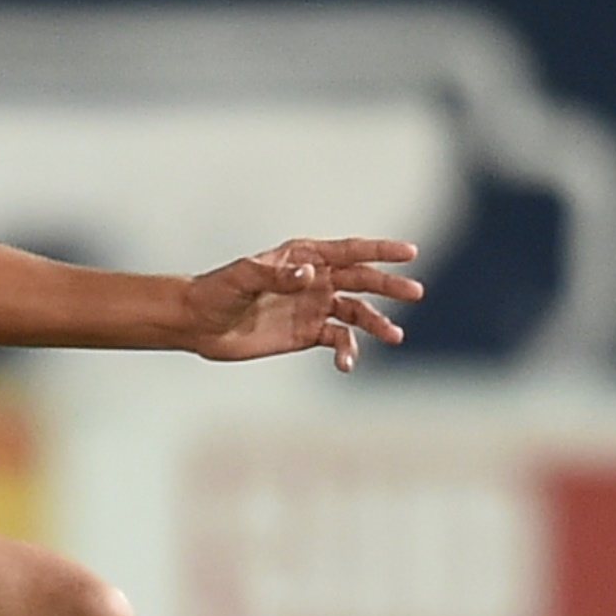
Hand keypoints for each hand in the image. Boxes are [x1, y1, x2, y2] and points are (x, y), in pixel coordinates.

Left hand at [181, 238, 422, 370]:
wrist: (200, 324)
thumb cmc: (218, 291)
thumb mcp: (244, 278)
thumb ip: (277, 275)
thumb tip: (309, 275)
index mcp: (303, 257)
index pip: (349, 251)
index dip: (380, 251)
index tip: (410, 253)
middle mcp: (314, 280)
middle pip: (361, 280)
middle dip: (389, 285)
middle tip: (416, 292)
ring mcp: (313, 307)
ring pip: (356, 313)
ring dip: (376, 323)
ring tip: (395, 336)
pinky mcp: (307, 334)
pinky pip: (337, 341)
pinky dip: (347, 351)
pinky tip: (348, 364)